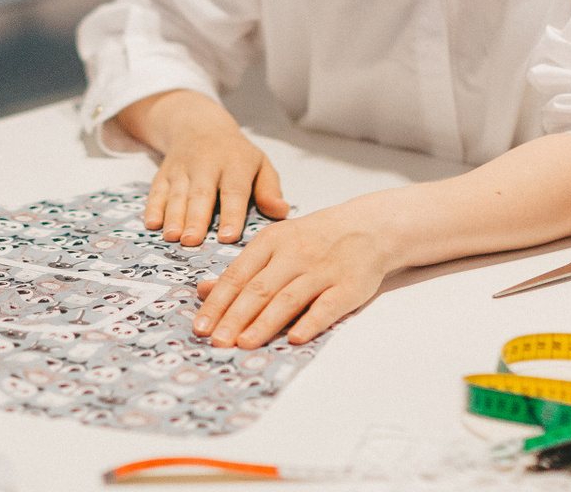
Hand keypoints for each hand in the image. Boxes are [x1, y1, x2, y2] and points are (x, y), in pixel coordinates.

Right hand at [116, 90, 287, 246]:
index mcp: (235, 163)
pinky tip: (152, 224)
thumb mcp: (260, 164)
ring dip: (173, 216)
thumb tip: (280, 212)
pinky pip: (156, 190)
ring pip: (177, 194)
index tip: (228, 237)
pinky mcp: (164, 172)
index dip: (231, 215)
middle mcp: (207, 164)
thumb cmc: (236, 154)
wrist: (200, 124)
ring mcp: (182, 168)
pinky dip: (152, 207)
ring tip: (173, 238)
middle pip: (201, 194)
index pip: (234, 191)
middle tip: (193, 241)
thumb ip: (269, 190)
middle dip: (196, 218)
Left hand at [191, 196, 403, 348]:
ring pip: (289, 299)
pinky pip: (327, 306)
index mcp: (271, 241)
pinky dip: (311, 322)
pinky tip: (295, 338)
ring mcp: (323, 270)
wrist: (369, 226)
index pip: (238, 275)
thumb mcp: (275, 243)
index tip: (200, 327)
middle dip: (235, 317)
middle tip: (217, 341)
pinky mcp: (349, 286)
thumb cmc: (313, 239)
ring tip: (244, 343)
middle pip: (259, 289)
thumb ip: (242, 269)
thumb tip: (204, 291)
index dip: (218, 302)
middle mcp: (294, 254)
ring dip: (265, 323)